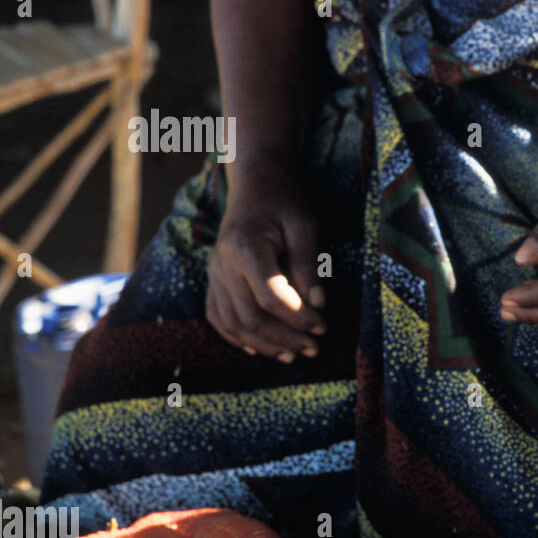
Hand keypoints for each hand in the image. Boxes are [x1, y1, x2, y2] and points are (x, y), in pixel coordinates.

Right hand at [206, 162, 327, 360]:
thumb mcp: (305, 224)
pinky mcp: (213, 279)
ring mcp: (214, 273)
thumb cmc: (284, 200)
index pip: (270, 297)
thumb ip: (308, 264)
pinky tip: (260, 350)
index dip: (298, 318)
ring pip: (232, 323)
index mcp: (245, 248)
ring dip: (263, 345)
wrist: (256, 181)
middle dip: (284, 338)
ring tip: (293, 355)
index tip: (323, 326)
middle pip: (250, 317)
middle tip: (314, 348)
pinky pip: (218, 316)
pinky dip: (237, 338)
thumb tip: (318, 305)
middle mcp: (222, 264)